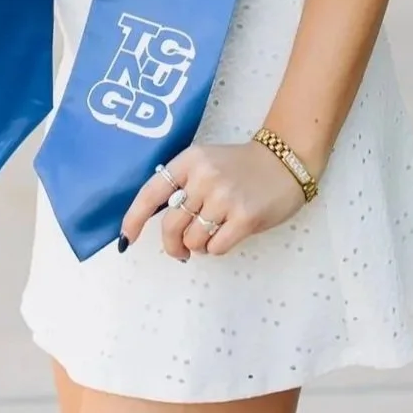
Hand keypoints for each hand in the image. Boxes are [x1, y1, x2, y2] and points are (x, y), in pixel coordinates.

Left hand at [121, 140, 308, 259]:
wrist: (286, 162)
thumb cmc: (241, 167)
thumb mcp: (206, 163)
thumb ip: (183, 186)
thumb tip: (160, 226)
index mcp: (190, 161)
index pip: (151, 193)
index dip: (134, 219)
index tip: (126, 240)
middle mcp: (204, 177)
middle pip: (170, 225)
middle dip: (172, 246)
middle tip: (180, 252)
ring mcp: (225, 197)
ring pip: (193, 240)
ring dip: (199, 246)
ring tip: (214, 233)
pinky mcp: (245, 217)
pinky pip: (216, 248)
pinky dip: (217, 249)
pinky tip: (228, 235)